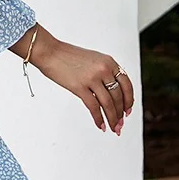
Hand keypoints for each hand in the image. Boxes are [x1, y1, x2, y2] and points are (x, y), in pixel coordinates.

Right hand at [11, 25, 133, 135]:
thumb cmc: (67, 56)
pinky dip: (98, 118)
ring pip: (108, 103)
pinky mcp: (79, 86)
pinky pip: (93, 106)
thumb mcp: (92, 59)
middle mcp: (104, 69)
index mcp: (109, 62)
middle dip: (120, 113)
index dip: (129, 100)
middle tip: (120, 125)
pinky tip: (100, 125)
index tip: (128, 111)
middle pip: (118, 96)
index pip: (126, 84)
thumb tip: (109, 91)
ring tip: (113, 128)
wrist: (49, 51)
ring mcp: (92, 78)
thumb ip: (103, 72)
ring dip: (112, 118)